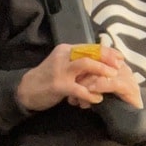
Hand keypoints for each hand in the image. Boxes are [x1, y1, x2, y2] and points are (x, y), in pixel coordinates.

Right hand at [16, 43, 140, 111]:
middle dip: (108, 59)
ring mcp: (60, 70)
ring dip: (102, 70)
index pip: (91, 46)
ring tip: (113, 77)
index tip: (120, 57)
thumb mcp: (62, 64)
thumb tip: (101, 61)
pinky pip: (79, 88)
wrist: (25, 90)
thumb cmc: (47, 78)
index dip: (108, 51)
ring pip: (86, 65)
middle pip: (91, 52)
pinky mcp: (58, 85)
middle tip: (120, 66)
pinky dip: (90, 93)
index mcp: (67, 50)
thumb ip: (78, 61)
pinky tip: (98, 98)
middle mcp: (64, 56)